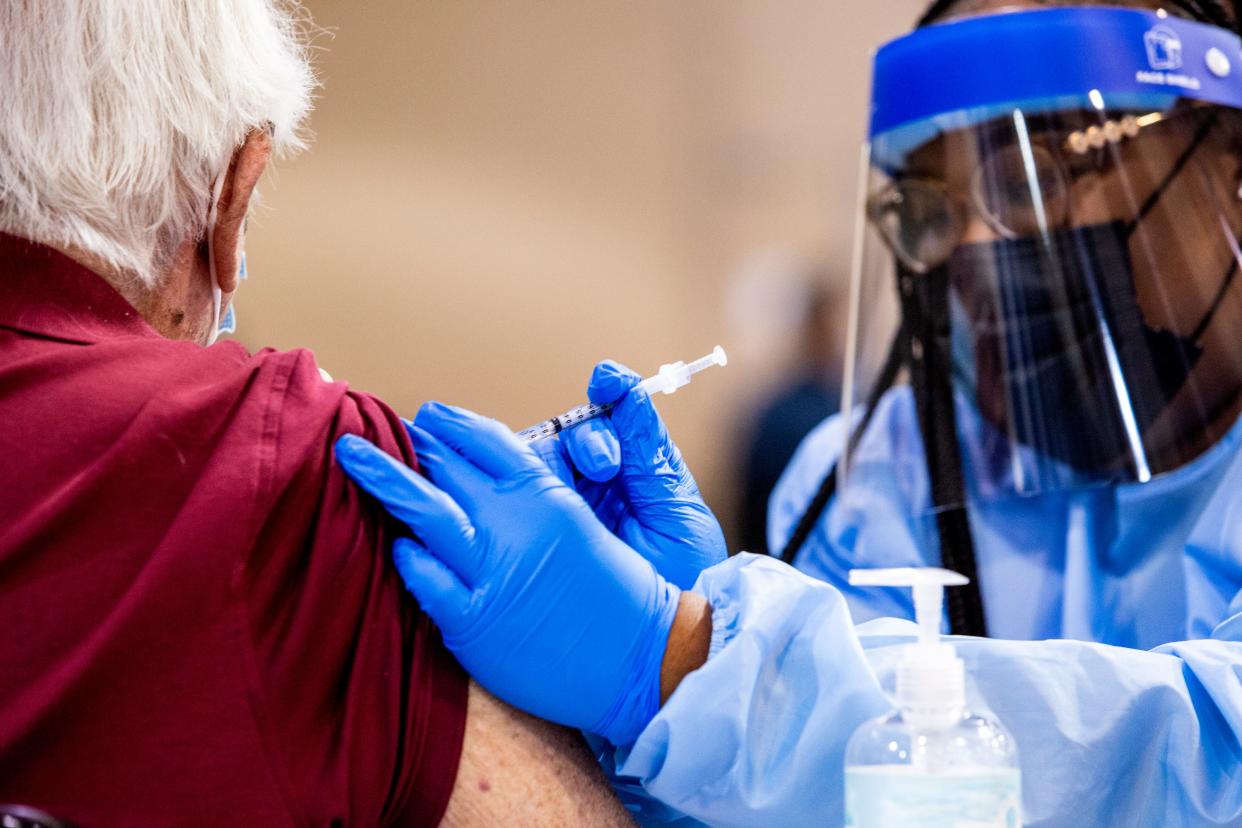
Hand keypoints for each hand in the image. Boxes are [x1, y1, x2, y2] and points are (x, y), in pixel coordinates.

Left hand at [334, 402, 679, 746]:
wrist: (642, 659)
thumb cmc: (619, 595)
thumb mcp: (581, 523)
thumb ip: (534, 496)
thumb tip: (483, 479)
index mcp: (545, 493)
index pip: (485, 439)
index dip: (450, 423)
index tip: (427, 416)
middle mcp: (514, 523)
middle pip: (446, 466)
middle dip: (410, 444)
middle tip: (373, 429)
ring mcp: (492, 570)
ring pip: (422, 509)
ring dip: (381, 475)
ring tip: (347, 453)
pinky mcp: (474, 620)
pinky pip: (423, 578)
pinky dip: (407, 557)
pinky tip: (397, 546)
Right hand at [532, 360, 726, 588]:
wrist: (671, 649)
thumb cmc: (686, 576)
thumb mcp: (676, 509)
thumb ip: (648, 450)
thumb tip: (623, 386)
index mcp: (632, 472)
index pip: (609, 422)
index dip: (608, 398)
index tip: (607, 382)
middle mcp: (592, 486)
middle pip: (569, 439)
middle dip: (587, 441)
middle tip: (605, 464)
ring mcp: (561, 512)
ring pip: (540, 465)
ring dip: (556, 466)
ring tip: (582, 486)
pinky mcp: (535, 537)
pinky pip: (518, 501)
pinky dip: (519, 492)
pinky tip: (532, 499)